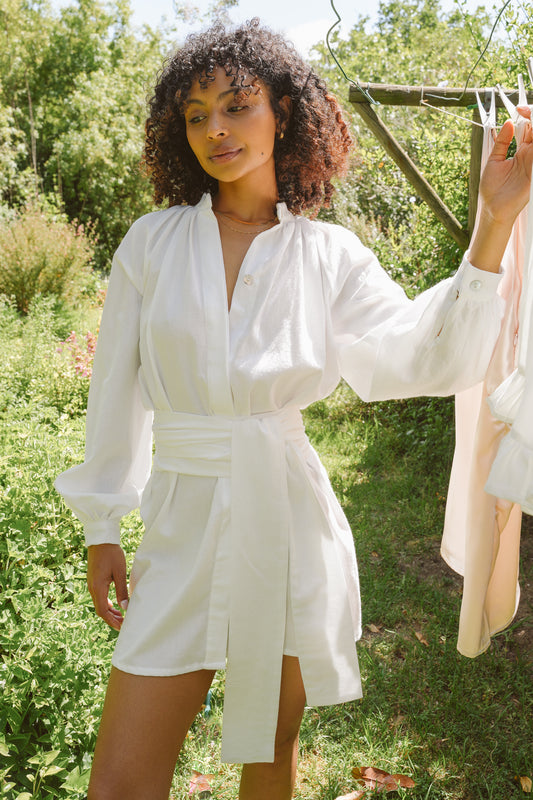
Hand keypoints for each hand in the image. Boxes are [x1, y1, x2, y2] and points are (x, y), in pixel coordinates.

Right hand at [87, 544, 128, 630]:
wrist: (101, 540)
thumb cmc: (112, 554)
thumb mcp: (120, 572)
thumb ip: (121, 591)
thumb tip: (124, 608)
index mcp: (97, 587)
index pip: (102, 611)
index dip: (112, 621)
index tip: (121, 627)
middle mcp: (92, 588)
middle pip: (100, 610)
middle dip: (111, 619)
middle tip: (123, 624)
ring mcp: (91, 584)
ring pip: (99, 604)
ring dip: (109, 612)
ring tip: (121, 617)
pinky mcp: (93, 580)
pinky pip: (99, 597)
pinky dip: (106, 604)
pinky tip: (115, 605)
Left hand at [479, 107, 532, 224]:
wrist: (492, 209)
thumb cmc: (492, 190)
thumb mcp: (494, 160)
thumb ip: (502, 142)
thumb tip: (508, 122)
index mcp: (522, 151)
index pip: (532, 127)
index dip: (528, 114)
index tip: (518, 109)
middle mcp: (531, 155)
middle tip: (525, 110)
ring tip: (531, 117)